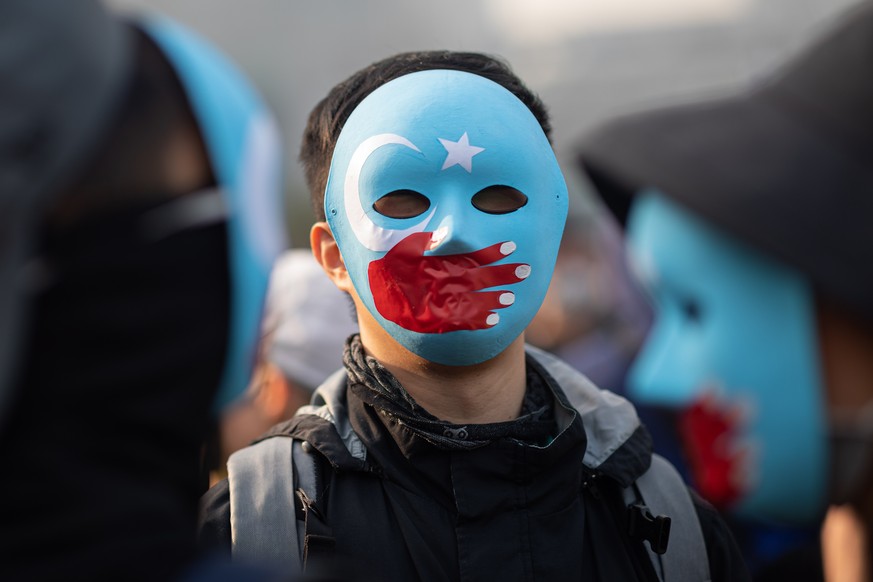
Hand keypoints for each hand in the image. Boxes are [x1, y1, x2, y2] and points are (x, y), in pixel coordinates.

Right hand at [368, 231, 529, 332]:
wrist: (377, 298)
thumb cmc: (390, 267)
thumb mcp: (401, 247)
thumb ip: (423, 241)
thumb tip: (443, 232)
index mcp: (436, 263)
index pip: (470, 255)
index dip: (493, 252)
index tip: (512, 246)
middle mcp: (440, 283)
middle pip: (479, 278)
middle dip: (503, 274)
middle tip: (526, 270)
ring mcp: (440, 303)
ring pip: (474, 301)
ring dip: (495, 299)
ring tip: (512, 297)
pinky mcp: (437, 321)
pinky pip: (462, 323)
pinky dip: (480, 321)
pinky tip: (496, 320)